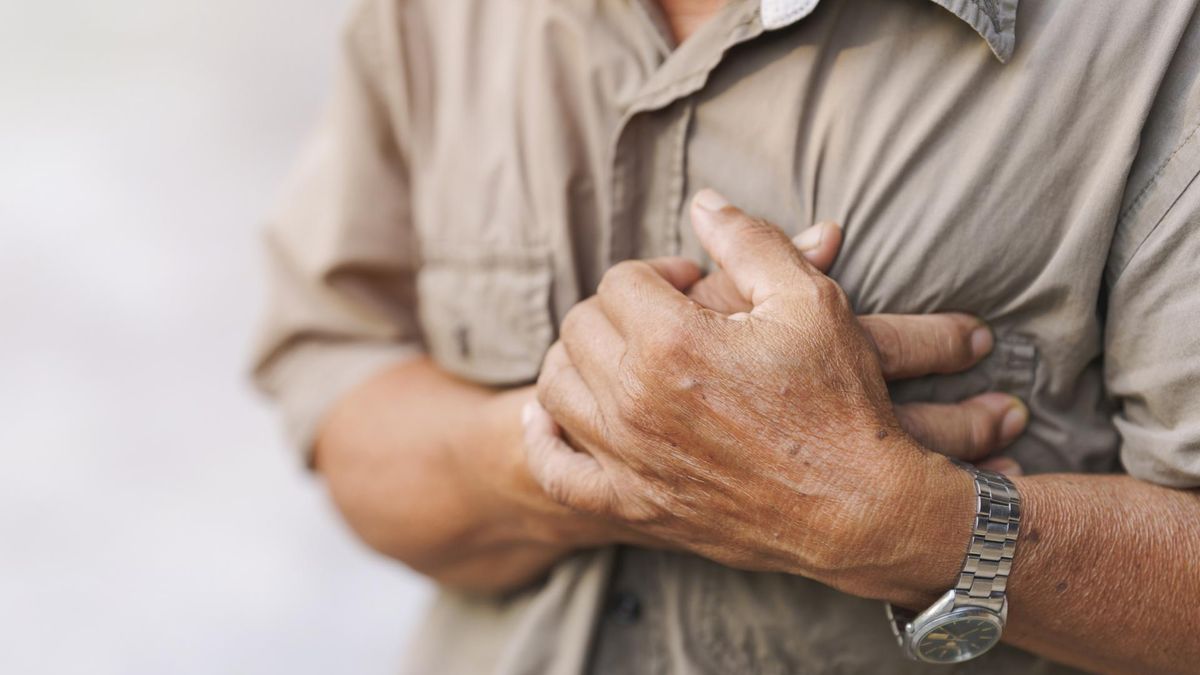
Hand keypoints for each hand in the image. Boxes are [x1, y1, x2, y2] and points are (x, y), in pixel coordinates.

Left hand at [526, 190, 980, 597]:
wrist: (863, 511)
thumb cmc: (841, 402)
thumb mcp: (810, 301)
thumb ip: (748, 241)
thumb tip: (703, 202)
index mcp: (672, 341)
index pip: (621, 279)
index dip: (660, 273)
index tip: (696, 288)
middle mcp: (635, 400)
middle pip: (581, 326)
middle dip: (621, 309)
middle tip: (668, 319)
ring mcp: (628, 458)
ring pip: (557, 386)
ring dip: (582, 361)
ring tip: (626, 358)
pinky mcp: (632, 505)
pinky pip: (557, 471)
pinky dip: (545, 441)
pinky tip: (554, 418)